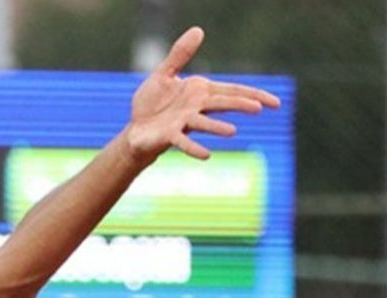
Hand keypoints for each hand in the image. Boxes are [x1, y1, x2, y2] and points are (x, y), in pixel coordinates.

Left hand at [126, 26, 280, 161]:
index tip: (274, 103)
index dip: (253, 95)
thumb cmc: (153, 103)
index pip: (232, 91)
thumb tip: (198, 30)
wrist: (136, 128)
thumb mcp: (164, 74)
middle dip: (240, 105)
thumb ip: (180, 55)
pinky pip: (183, 142)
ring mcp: (183, 122)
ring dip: (217, 126)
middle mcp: (196, 108)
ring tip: (232, 131)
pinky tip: (206, 155)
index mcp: (200, 92)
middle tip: (260, 108)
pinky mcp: (169, 135)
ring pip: (204, 123)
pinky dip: (194, 148)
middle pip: (222, 104)